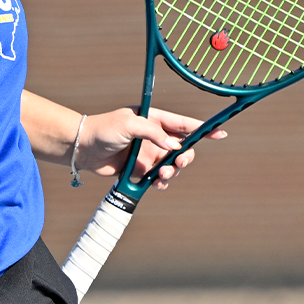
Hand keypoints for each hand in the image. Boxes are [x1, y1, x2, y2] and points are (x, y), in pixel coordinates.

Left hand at [75, 107, 225, 189]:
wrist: (82, 148)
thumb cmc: (103, 129)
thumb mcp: (129, 124)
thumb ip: (153, 133)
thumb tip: (174, 146)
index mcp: (154, 120)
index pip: (183, 124)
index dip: (203, 129)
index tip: (221, 133)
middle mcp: (154, 137)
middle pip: (183, 148)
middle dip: (185, 157)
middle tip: (177, 161)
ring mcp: (149, 154)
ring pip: (173, 165)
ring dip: (173, 171)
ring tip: (161, 174)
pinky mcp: (140, 170)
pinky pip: (160, 178)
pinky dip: (162, 182)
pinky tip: (156, 183)